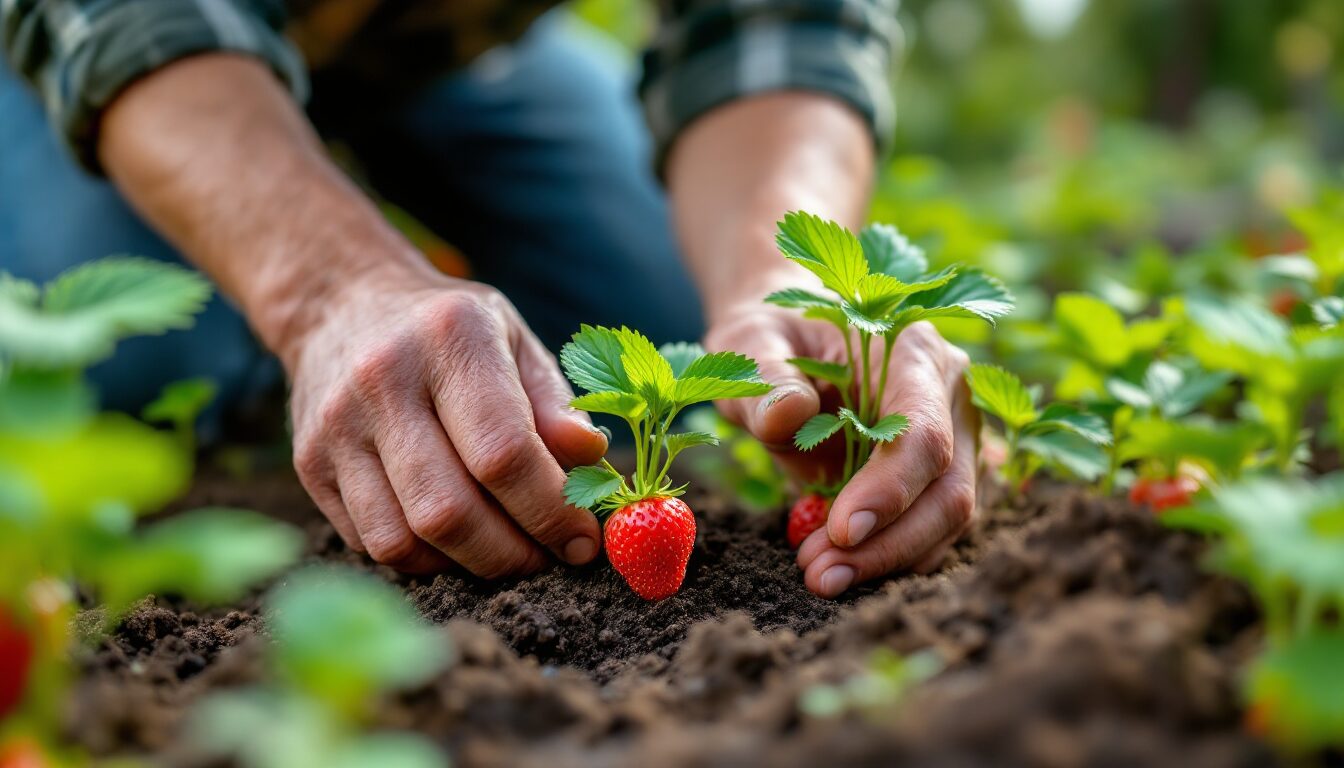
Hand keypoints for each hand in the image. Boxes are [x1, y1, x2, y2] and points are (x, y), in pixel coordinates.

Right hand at [285, 267, 607, 575]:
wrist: (341, 304)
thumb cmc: (451, 332)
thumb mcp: (515, 342)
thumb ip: (557, 404)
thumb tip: (594, 460)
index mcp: (450, 338)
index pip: (504, 453)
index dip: (550, 511)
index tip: (583, 540)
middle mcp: (383, 379)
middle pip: (449, 510)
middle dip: (511, 554)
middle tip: (547, 559)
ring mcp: (336, 426)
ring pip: (403, 540)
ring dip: (466, 566)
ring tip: (505, 553)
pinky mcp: (309, 464)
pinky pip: (372, 543)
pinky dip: (424, 559)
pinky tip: (455, 541)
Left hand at [708, 306, 977, 597]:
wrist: (791, 338)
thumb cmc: (773, 336)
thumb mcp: (751, 343)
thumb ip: (765, 378)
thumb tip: (785, 412)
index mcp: (913, 349)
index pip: (922, 432)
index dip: (890, 489)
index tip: (842, 531)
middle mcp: (951, 393)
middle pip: (949, 488)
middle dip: (887, 543)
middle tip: (819, 574)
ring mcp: (958, 435)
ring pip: (948, 517)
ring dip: (887, 558)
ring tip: (819, 574)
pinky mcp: (943, 472)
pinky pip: (932, 527)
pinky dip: (889, 555)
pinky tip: (837, 566)